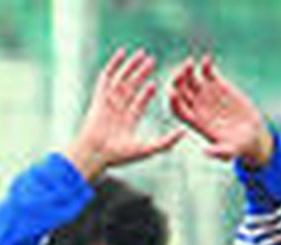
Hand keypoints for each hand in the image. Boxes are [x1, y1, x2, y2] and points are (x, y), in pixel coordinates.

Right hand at [64, 48, 182, 179]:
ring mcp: (109, 101)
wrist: (96, 152)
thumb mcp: (148, 148)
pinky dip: (114, 64)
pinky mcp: (100, 96)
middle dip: (141, 74)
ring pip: (122, 78)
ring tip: (142, 54)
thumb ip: (166, 141)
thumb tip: (184, 132)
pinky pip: (107, 76)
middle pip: (131, 86)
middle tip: (152, 61)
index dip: (148, 93)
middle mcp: (118, 109)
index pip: (139, 102)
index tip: (157, 83)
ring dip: (131, 66)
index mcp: (128, 121)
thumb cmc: (119, 155)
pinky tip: (122, 53)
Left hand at [169, 56, 273, 167]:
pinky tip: (207, 59)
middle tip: (180, 73)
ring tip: (190, 63)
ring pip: (189, 78)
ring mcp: (205, 93)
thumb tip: (206, 152)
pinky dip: (205, 65)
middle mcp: (196, 106)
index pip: (177, 109)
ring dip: (187, 70)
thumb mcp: (230, 151)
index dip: (173, 101)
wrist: (252, 134)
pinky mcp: (217, 84)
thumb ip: (218, 152)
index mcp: (194, 121)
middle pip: (179, 91)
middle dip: (177, 81)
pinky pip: (207, 71)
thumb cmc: (239, 146)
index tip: (172, 92)